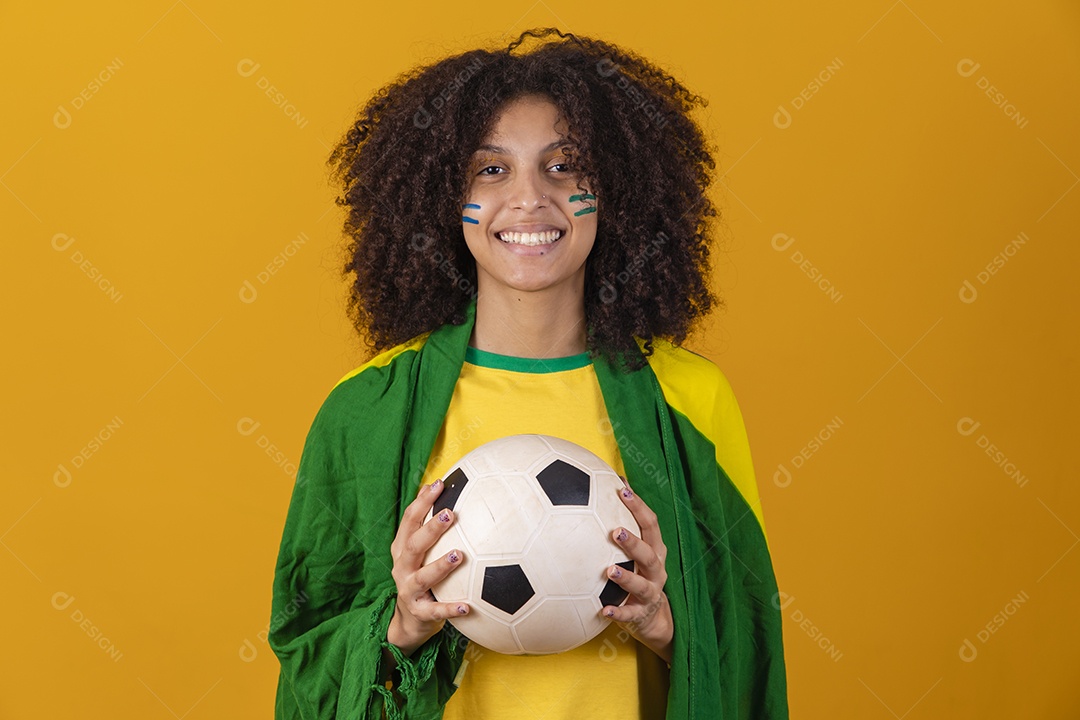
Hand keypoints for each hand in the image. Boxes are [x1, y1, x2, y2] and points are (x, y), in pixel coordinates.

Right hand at [387, 477, 469, 655]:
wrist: (409, 622)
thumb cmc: (421, 577)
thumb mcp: (420, 551)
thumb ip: (425, 524)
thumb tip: (434, 485)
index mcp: (402, 549)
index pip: (409, 521)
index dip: (422, 502)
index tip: (439, 484)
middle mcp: (402, 568)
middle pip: (413, 545)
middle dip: (430, 529)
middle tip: (449, 514)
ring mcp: (409, 591)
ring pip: (422, 577)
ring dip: (440, 565)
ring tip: (459, 555)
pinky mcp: (419, 613)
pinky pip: (436, 611)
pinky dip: (451, 609)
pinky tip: (467, 607)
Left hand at [600, 477, 673, 663]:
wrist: (652, 617)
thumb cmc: (638, 572)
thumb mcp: (635, 550)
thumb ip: (624, 522)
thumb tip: (607, 483)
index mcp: (654, 550)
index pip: (651, 524)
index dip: (639, 507)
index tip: (622, 491)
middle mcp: (656, 570)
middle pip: (649, 553)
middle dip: (634, 541)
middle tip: (616, 531)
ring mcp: (650, 593)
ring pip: (641, 584)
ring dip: (626, 577)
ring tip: (609, 571)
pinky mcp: (640, 614)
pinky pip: (629, 615)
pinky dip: (618, 613)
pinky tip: (603, 610)